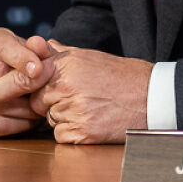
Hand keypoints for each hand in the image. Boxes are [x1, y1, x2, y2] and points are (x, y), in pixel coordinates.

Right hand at [0, 28, 54, 136]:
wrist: (23, 87)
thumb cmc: (31, 64)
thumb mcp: (38, 52)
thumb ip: (40, 49)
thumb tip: (39, 45)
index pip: (0, 45)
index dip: (20, 57)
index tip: (37, 70)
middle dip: (24, 84)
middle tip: (45, 91)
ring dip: (23, 107)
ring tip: (41, 106)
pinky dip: (15, 124)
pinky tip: (30, 120)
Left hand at [28, 40, 152, 143]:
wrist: (151, 96)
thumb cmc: (123, 75)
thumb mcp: (93, 57)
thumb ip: (63, 53)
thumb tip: (43, 46)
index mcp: (68, 64)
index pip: (31, 78)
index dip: (31, 86)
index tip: (32, 92)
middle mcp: (67, 86)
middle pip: (37, 101)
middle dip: (51, 103)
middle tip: (77, 99)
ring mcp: (74, 110)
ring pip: (50, 119)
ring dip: (63, 118)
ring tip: (89, 108)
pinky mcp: (82, 132)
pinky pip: (60, 136)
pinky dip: (72, 133)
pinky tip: (91, 122)